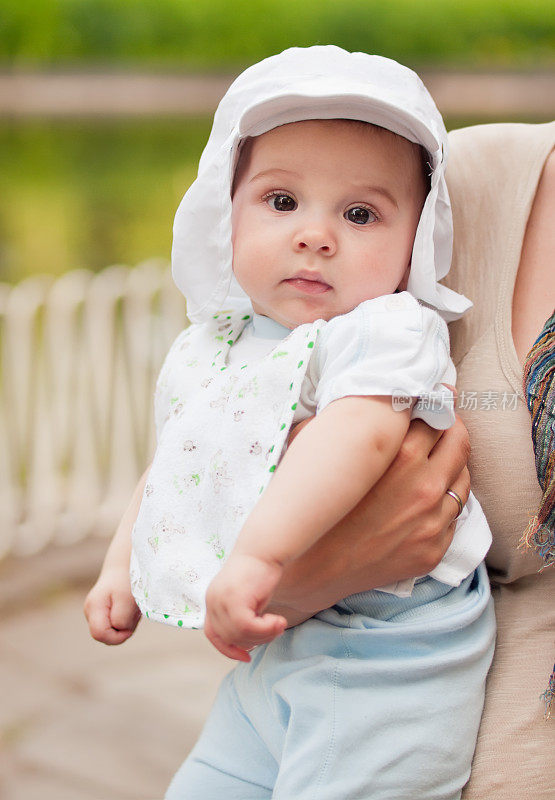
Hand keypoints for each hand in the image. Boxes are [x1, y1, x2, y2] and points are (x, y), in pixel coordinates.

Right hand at [84, 567, 140, 644]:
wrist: (125, 564)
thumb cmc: (127, 580)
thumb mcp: (128, 599)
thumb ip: (122, 619)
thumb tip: (119, 631)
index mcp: (93, 607)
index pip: (99, 634)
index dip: (117, 636)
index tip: (131, 625)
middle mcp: (90, 612)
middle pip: (105, 636)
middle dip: (122, 631)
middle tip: (133, 613)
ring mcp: (94, 612)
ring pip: (111, 631)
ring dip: (125, 624)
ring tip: (132, 608)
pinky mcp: (102, 612)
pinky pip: (114, 625)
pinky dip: (125, 620)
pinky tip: (130, 608)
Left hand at [205, 553, 286, 661]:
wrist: (265, 548)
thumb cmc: (261, 571)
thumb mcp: (247, 598)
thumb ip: (242, 617)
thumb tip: (246, 644)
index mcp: (212, 601)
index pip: (213, 633)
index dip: (227, 649)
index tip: (246, 656)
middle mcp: (212, 601)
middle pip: (229, 637)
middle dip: (254, 640)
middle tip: (275, 630)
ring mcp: (220, 600)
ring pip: (239, 635)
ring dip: (263, 635)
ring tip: (279, 624)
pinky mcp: (234, 600)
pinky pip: (247, 628)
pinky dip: (265, 629)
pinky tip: (278, 620)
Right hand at [269, 408, 469, 624]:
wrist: (309, 569)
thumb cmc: (313, 506)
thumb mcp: (324, 452)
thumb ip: (349, 421)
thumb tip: (367, 396)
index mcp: (402, 457)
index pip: (436, 416)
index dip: (433, 404)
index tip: (430, 401)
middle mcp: (425, 488)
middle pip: (460, 443)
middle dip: (451, 428)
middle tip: (439, 425)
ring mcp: (433, 522)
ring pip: (463, 480)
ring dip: (451, 466)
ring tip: (432, 463)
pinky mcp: (434, 550)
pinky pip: (454, 515)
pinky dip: (444, 502)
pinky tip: (423, 500)